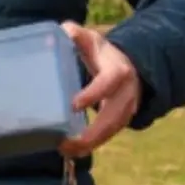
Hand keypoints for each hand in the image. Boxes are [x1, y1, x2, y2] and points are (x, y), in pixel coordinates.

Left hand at [58, 21, 141, 158]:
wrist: (127, 64)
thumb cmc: (99, 50)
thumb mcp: (89, 38)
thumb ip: (73, 33)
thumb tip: (58, 32)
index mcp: (117, 71)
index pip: (106, 84)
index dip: (92, 94)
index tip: (73, 105)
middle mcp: (126, 93)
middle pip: (112, 117)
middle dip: (92, 133)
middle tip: (67, 142)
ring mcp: (127, 109)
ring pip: (112, 131)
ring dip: (90, 144)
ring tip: (66, 150)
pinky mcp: (121, 120)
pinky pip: (109, 135)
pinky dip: (93, 145)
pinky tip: (73, 152)